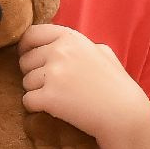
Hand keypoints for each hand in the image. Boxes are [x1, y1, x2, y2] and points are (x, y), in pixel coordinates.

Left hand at [18, 25, 149, 143]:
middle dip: (34, 73)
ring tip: (60, 97)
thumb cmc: (115, 84)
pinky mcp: (48, 97)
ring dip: (36, 91)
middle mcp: (59, 51)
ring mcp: (53, 74)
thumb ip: (77, 45)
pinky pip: (27, 100)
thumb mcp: (101, 52)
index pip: (31, 34)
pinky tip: (55, 108)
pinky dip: (36, 107)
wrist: (124, 114)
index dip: (26, 47)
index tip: (29, 57)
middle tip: (54, 85)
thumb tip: (54, 43)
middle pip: (25, 61)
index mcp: (70, 38)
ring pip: (25, 82)